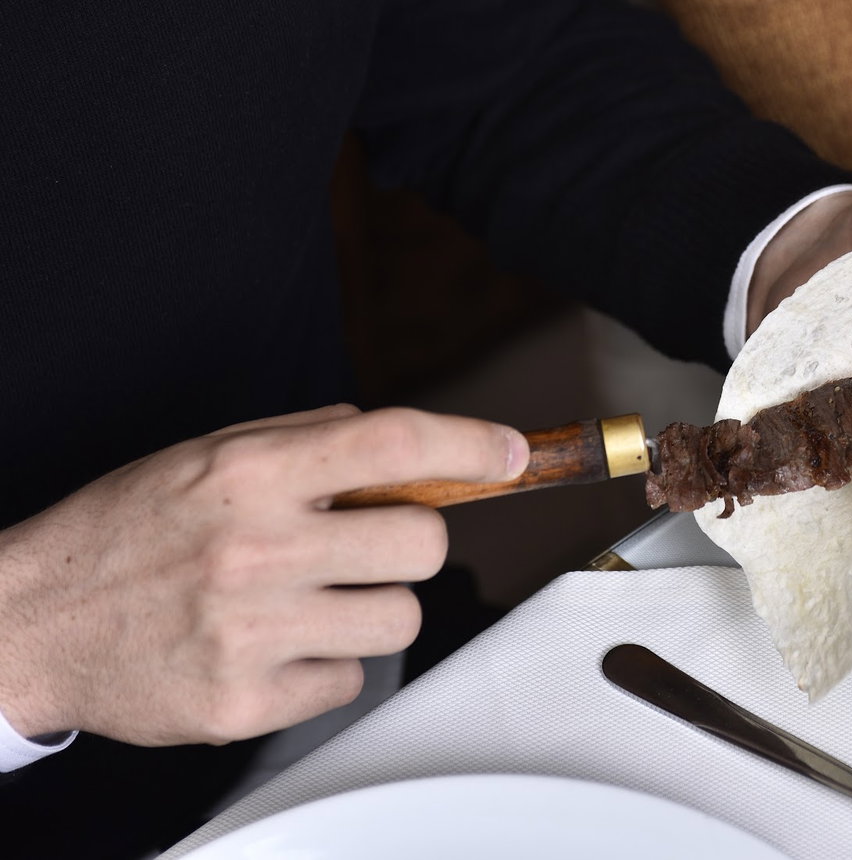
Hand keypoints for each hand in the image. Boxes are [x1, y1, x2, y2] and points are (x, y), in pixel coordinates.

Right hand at [0, 404, 528, 745]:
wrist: (33, 620)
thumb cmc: (129, 530)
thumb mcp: (211, 455)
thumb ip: (310, 441)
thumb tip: (411, 449)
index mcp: (250, 473)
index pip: (394, 443)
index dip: (470, 444)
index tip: (509, 453)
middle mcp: (254, 547)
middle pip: (423, 544)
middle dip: (410, 543)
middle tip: (363, 547)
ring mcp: (250, 631)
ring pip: (401, 620)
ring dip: (373, 607)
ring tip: (310, 598)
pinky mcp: (241, 703)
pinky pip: (349, 681)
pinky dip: (324, 665)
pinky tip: (272, 646)